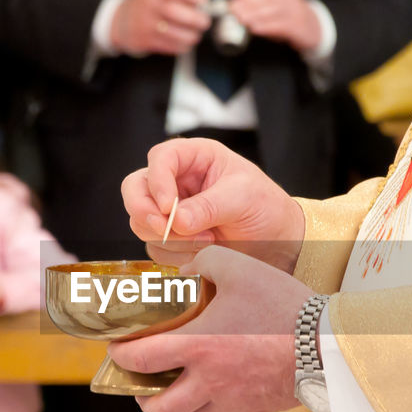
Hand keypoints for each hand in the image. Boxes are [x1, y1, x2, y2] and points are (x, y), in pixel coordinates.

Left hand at [108, 245, 313, 411]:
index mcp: (196, 346)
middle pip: (158, 408)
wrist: (327, 343)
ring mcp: (231, 401)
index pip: (140, 359)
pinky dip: (214, 409)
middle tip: (144, 382)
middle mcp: (207, 382)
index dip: (121, 355)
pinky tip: (220, 391)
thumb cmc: (283, 305)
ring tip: (184, 384)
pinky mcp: (253, 411)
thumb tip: (188, 271)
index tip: (118, 348)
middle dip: (143, 398)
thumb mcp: (240, 267)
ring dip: (182, 403)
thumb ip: (206, 262)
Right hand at [111, 0, 211, 56]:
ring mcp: (146, 24)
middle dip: (195, 18)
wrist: (118, 21)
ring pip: (173, 32)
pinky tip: (185, 44)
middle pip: (174, 11)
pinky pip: (168, 46)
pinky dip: (181, 46)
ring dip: (190, 35)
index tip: (204, 1)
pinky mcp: (145, 41)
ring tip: (195, 35)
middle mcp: (150, 6)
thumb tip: (205, 6)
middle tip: (204, 22)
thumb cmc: (146, 6)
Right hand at [121, 137, 304, 271]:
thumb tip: (178, 220)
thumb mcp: (244, 197)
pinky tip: (203, 251)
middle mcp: (177, 181)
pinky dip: (175, 253)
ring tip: (207, 241)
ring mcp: (170, 210)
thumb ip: (210, 206)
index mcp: (195, 157)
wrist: (277, 241)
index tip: (168, 207)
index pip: (160, 158)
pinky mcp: (172, 236)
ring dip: (169, 237)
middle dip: (145, 211)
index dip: (157, 181)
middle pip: (135, 188)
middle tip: (165, 229)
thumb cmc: (265, 207)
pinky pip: (155, 247)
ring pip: (141, 222)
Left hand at [229, 0, 320, 52]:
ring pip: (274, 8)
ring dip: (255, 14)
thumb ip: (252, 1)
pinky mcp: (296, 26)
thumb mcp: (270, 0)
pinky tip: (255, 28)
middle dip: (249, 1)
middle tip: (234, 9)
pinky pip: (282, 24)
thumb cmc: (282, 13)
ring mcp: (293, 9)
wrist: (310, 26)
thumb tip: (232, 5)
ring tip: (242, 19)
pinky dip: (266, 26)